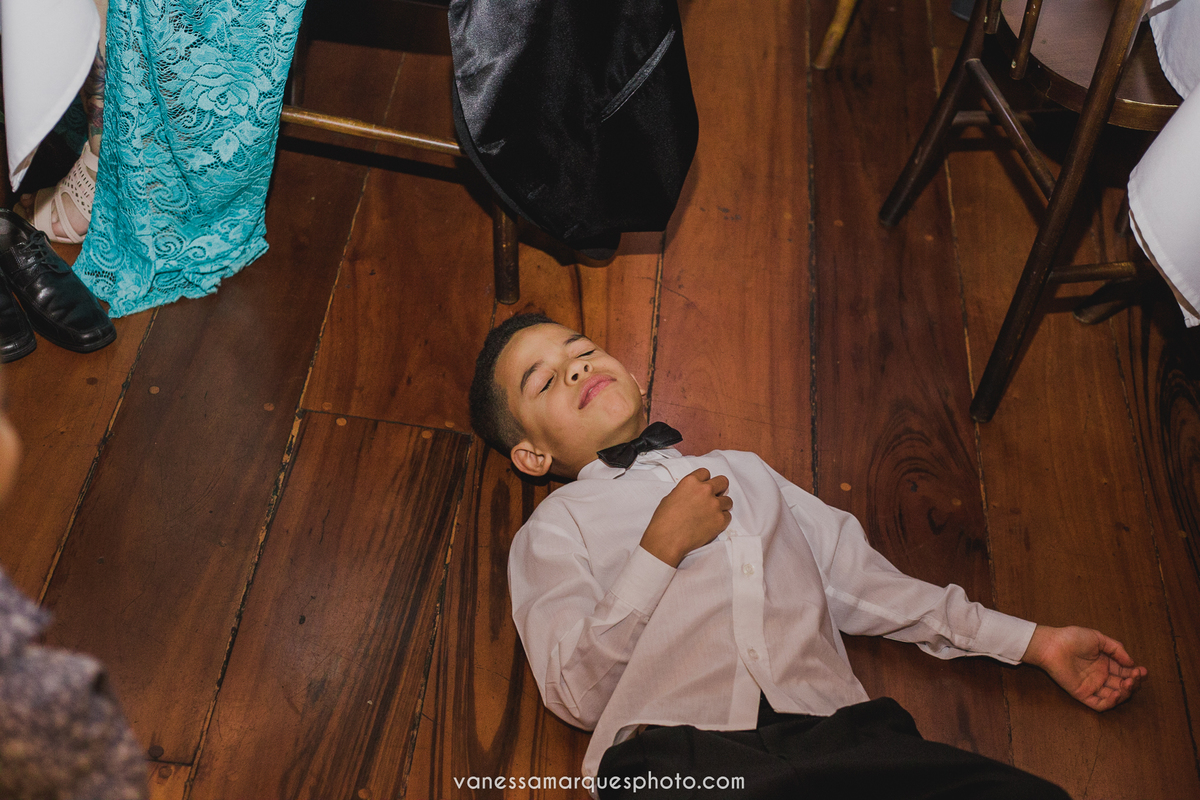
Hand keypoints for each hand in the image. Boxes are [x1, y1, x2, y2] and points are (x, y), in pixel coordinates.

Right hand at [640, 468, 732, 566]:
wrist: (667, 539)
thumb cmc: (664, 520)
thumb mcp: (671, 496)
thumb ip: (686, 491)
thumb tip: (693, 494)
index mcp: (691, 481)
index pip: (706, 473)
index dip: (705, 481)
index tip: (704, 487)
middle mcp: (705, 490)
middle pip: (723, 482)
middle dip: (719, 489)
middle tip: (714, 497)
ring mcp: (714, 505)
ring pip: (728, 500)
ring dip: (721, 506)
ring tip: (710, 514)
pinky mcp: (720, 520)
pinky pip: (728, 516)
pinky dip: (721, 520)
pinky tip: (711, 524)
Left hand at [1022, 625, 1146, 710]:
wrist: (1052, 645)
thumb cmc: (1072, 638)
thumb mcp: (1098, 639)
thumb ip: (1116, 649)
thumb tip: (1132, 663)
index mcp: (1105, 663)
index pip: (1125, 672)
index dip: (1135, 673)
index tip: (1143, 671)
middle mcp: (1100, 676)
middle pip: (1123, 685)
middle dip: (1133, 683)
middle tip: (1135, 676)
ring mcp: (1092, 686)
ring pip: (1114, 697)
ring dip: (1125, 693)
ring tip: (1128, 683)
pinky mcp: (1082, 694)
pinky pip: (1099, 704)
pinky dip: (1110, 703)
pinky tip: (1116, 694)